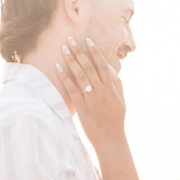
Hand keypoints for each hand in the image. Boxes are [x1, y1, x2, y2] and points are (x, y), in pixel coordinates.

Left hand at [57, 34, 128, 157]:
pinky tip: (58, 68)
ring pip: (80, 75)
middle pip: (90, 67)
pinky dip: (65, 78)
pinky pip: (72, 90)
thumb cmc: (116, 120)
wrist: (111, 140)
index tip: (88, 40)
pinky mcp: (82, 108)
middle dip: (80, 51)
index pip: (103, 65)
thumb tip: (110, 68)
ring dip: (71, 60)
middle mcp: (102, 91)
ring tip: (63, 49)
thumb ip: (117, 83)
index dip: (95, 52)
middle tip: (71, 39)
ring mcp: (92, 99)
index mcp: (112, 88)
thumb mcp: (121, 100)